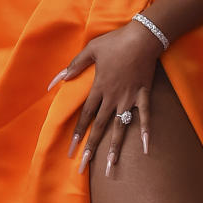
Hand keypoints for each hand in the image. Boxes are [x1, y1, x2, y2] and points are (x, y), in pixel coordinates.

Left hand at [48, 21, 160, 174]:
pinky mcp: (144, 94)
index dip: (77, 133)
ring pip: (120, 127)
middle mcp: (112, 97)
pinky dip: (146, 132)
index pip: (85, 116)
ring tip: (111, 165)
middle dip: (91, 147)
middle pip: (99, 127)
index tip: (71, 150)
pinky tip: (146, 149)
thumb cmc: (115, 41)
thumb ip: (74, 66)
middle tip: (84, 166)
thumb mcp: (90, 50)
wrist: (143, 37)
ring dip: (115, 147)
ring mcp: (129, 98)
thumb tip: (56, 80)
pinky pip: (145, 116)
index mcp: (99, 88)